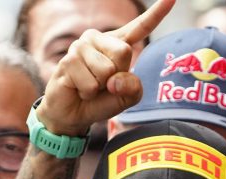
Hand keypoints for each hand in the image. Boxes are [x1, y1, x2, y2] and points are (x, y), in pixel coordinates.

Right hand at [37, 0, 174, 135]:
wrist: (72, 116)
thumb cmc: (99, 102)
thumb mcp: (125, 99)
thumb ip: (133, 88)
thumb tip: (115, 80)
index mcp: (117, 44)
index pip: (139, 28)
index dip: (156, 14)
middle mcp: (99, 38)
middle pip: (123, 52)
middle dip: (116, 76)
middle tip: (102, 85)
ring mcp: (82, 46)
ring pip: (106, 70)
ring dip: (99, 88)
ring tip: (88, 87)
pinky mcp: (69, 59)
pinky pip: (90, 83)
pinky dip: (87, 93)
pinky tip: (78, 89)